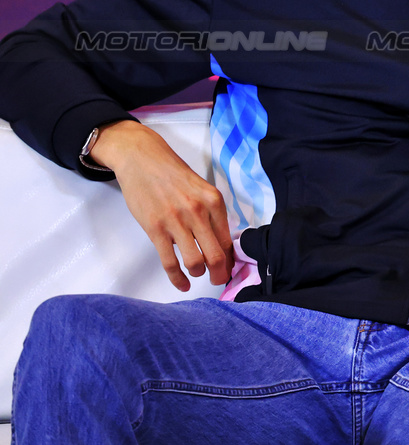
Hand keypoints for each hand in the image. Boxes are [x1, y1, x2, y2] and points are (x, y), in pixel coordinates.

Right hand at [91, 120, 234, 290]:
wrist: (142, 160)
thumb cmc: (173, 175)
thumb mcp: (201, 189)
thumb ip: (211, 213)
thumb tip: (221, 242)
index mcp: (214, 201)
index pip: (228, 240)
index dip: (231, 259)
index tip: (229, 267)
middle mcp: (198, 212)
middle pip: (216, 255)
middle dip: (220, 274)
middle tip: (219, 280)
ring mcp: (176, 222)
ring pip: (195, 262)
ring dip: (199, 274)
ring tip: (197, 274)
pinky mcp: (155, 229)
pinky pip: (170, 262)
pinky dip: (177, 279)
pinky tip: (182, 284)